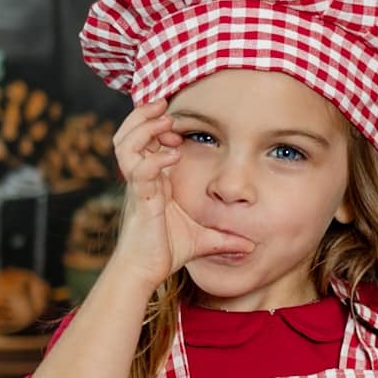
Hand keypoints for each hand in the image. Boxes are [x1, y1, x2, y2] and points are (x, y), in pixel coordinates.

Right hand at [104, 98, 245, 289]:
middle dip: (142, 116)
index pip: (145, 141)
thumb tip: (251, 246)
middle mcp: (142, 179)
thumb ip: (225, 238)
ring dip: (144, 128)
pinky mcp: (140, 200)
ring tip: (165, 120)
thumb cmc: (167, 251)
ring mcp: (139, 188)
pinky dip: (154, 160)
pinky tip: (172, 155)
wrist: (145, 271)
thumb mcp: (203, 239)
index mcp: (153, 179)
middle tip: (163, 106)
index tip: (176, 120)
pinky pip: (140, 172)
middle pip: (127, 135)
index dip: (154, 124)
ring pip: (126, 146)